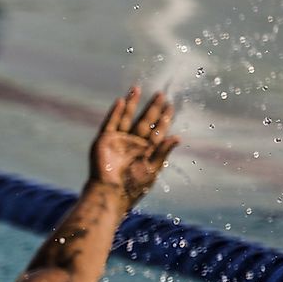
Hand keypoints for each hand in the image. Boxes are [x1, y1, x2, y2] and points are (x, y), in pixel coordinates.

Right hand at [89, 87, 179, 208]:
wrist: (109, 192)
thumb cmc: (132, 186)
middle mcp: (133, 144)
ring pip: (127, 118)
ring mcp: (118, 141)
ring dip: (132, 104)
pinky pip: (110, 123)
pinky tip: (121, 101)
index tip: (170, 106)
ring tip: (137, 89)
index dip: (164, 119)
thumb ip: (163, 152)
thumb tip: (177, 137)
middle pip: (144, 121)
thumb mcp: (152, 169)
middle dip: (152, 108)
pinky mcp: (105, 140)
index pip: (157, 131)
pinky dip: (115, 112)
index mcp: (146, 151)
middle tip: (161, 94)